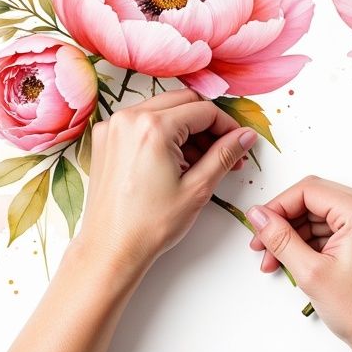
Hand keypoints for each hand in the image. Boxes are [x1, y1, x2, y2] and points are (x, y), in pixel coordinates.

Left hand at [8, 89, 256, 351]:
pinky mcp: (105, 138)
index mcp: (153, 127)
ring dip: (186, 128)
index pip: (204, 111)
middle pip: (183, 102)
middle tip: (224, 151)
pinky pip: (141, 122)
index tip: (238, 142)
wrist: (110, 249)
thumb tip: (245, 136)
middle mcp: (129, 118)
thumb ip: (224, 155)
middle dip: (207, 125)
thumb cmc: (149, 225)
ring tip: (201, 161)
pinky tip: (174, 162)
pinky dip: (162, 134)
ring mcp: (113, 127)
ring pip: (162, 110)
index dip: (227, 126)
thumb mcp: (197, 188)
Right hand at [247, 177, 351, 351]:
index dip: (277, 206)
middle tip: (263, 244)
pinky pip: (335, 226)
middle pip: (315, 199)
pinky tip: (296, 259)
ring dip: (297, 233)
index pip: (309, 190)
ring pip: (322, 214)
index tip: (258, 222)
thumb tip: (259, 216)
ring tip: (276, 259)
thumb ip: (280, 238)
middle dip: (285, 222)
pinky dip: (313, 240)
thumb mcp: (311, 273)